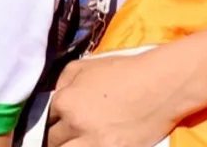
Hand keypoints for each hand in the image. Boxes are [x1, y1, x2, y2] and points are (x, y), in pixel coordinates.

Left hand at [48, 53, 178, 146]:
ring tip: (75, 142)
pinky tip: (91, 144)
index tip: (54, 122)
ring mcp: (96, 142)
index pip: (45, 119)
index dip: (50, 120)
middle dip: (55, 138)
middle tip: (61, 135)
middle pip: (52, 141)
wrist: (161, 85)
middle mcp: (76, 124)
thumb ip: (61, 83)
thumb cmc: (122, 71)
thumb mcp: (81, 67)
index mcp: (65, 102)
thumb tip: (52, 99)